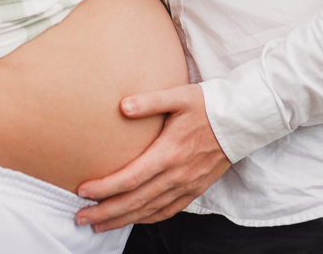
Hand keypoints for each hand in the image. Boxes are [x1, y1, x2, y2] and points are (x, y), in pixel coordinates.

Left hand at [74, 84, 230, 231]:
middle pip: (135, 201)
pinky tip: (134, 220)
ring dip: (123, 220)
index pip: (130, 178)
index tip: (82, 191)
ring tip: (99, 226)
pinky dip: (148, 218)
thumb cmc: (208, 105)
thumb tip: (122, 106)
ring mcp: (187, 185)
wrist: (242, 120)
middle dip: (105, 213)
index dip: (104, 188)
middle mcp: (177, 174)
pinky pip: (169, 210)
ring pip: (150, 210)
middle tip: (80, 218)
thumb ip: (150, 101)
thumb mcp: (180, 96)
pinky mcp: (195, 188)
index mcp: (169, 153)